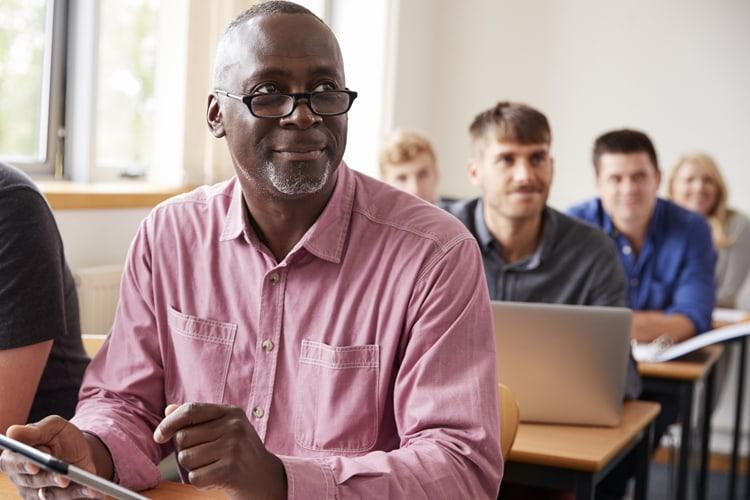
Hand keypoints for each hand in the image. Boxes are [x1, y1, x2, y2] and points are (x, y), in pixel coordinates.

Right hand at [0, 416, 101, 498]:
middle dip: (50, 479)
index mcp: (14, 456)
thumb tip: (12, 432)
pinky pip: (65, 499)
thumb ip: (34, 431)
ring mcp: (35, 491)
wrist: (78, 449)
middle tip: (63, 478)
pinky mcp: (52, 498)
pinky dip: (79, 494)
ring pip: (50, 494)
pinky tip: (93, 491)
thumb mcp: (52, 427)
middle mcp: (22, 477)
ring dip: (68, 491)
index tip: (34, 466)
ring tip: (85, 486)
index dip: (23, 464)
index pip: (13, 462)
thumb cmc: (60, 435)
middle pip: (33, 481)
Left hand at [154, 403, 286, 499]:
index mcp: (231, 412)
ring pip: (186, 458)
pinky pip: (195, 477)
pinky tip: (214, 477)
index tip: (160, 436)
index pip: (191, 410)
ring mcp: (234, 448)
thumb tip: (168, 410)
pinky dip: (199, 481)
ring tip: (211, 466)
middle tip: (204, 456)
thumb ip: (197, 418)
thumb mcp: (224, 427)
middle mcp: (234, 427)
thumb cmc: (240, 450)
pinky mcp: (230, 471)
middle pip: (183, 437)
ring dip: (192, 467)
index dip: (169, 423)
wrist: (265, 477)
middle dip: (185, 450)